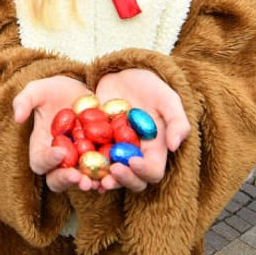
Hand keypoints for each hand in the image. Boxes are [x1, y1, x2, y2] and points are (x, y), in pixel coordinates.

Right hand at [13, 76, 99, 191]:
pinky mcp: (99, 160)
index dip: (47, 160)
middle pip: (57, 179)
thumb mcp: (38, 89)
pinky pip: (102, 174)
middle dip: (67, 180)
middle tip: (78, 177)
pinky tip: (114, 175)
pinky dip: (107, 177)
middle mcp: (59, 160)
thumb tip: (17, 118)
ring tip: (96, 182)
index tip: (59, 152)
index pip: (39, 161)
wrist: (83, 90)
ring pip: (80, 181)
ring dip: (88, 184)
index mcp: (41, 147)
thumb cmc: (56, 91)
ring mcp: (79, 163)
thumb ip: (25, 100)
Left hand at [94, 69, 189, 192]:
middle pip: (133, 180)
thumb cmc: (149, 86)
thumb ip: (176, 120)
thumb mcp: (167, 98)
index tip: (133, 161)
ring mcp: (115, 152)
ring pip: (111, 176)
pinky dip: (86, 170)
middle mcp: (136, 156)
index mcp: (155, 150)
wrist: (122, 74)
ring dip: (104, 181)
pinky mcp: (96, 146)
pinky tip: (78, 171)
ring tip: (94, 180)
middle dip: (122, 180)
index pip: (153, 171)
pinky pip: (92, 162)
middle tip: (111, 173)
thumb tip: (174, 146)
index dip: (144, 171)